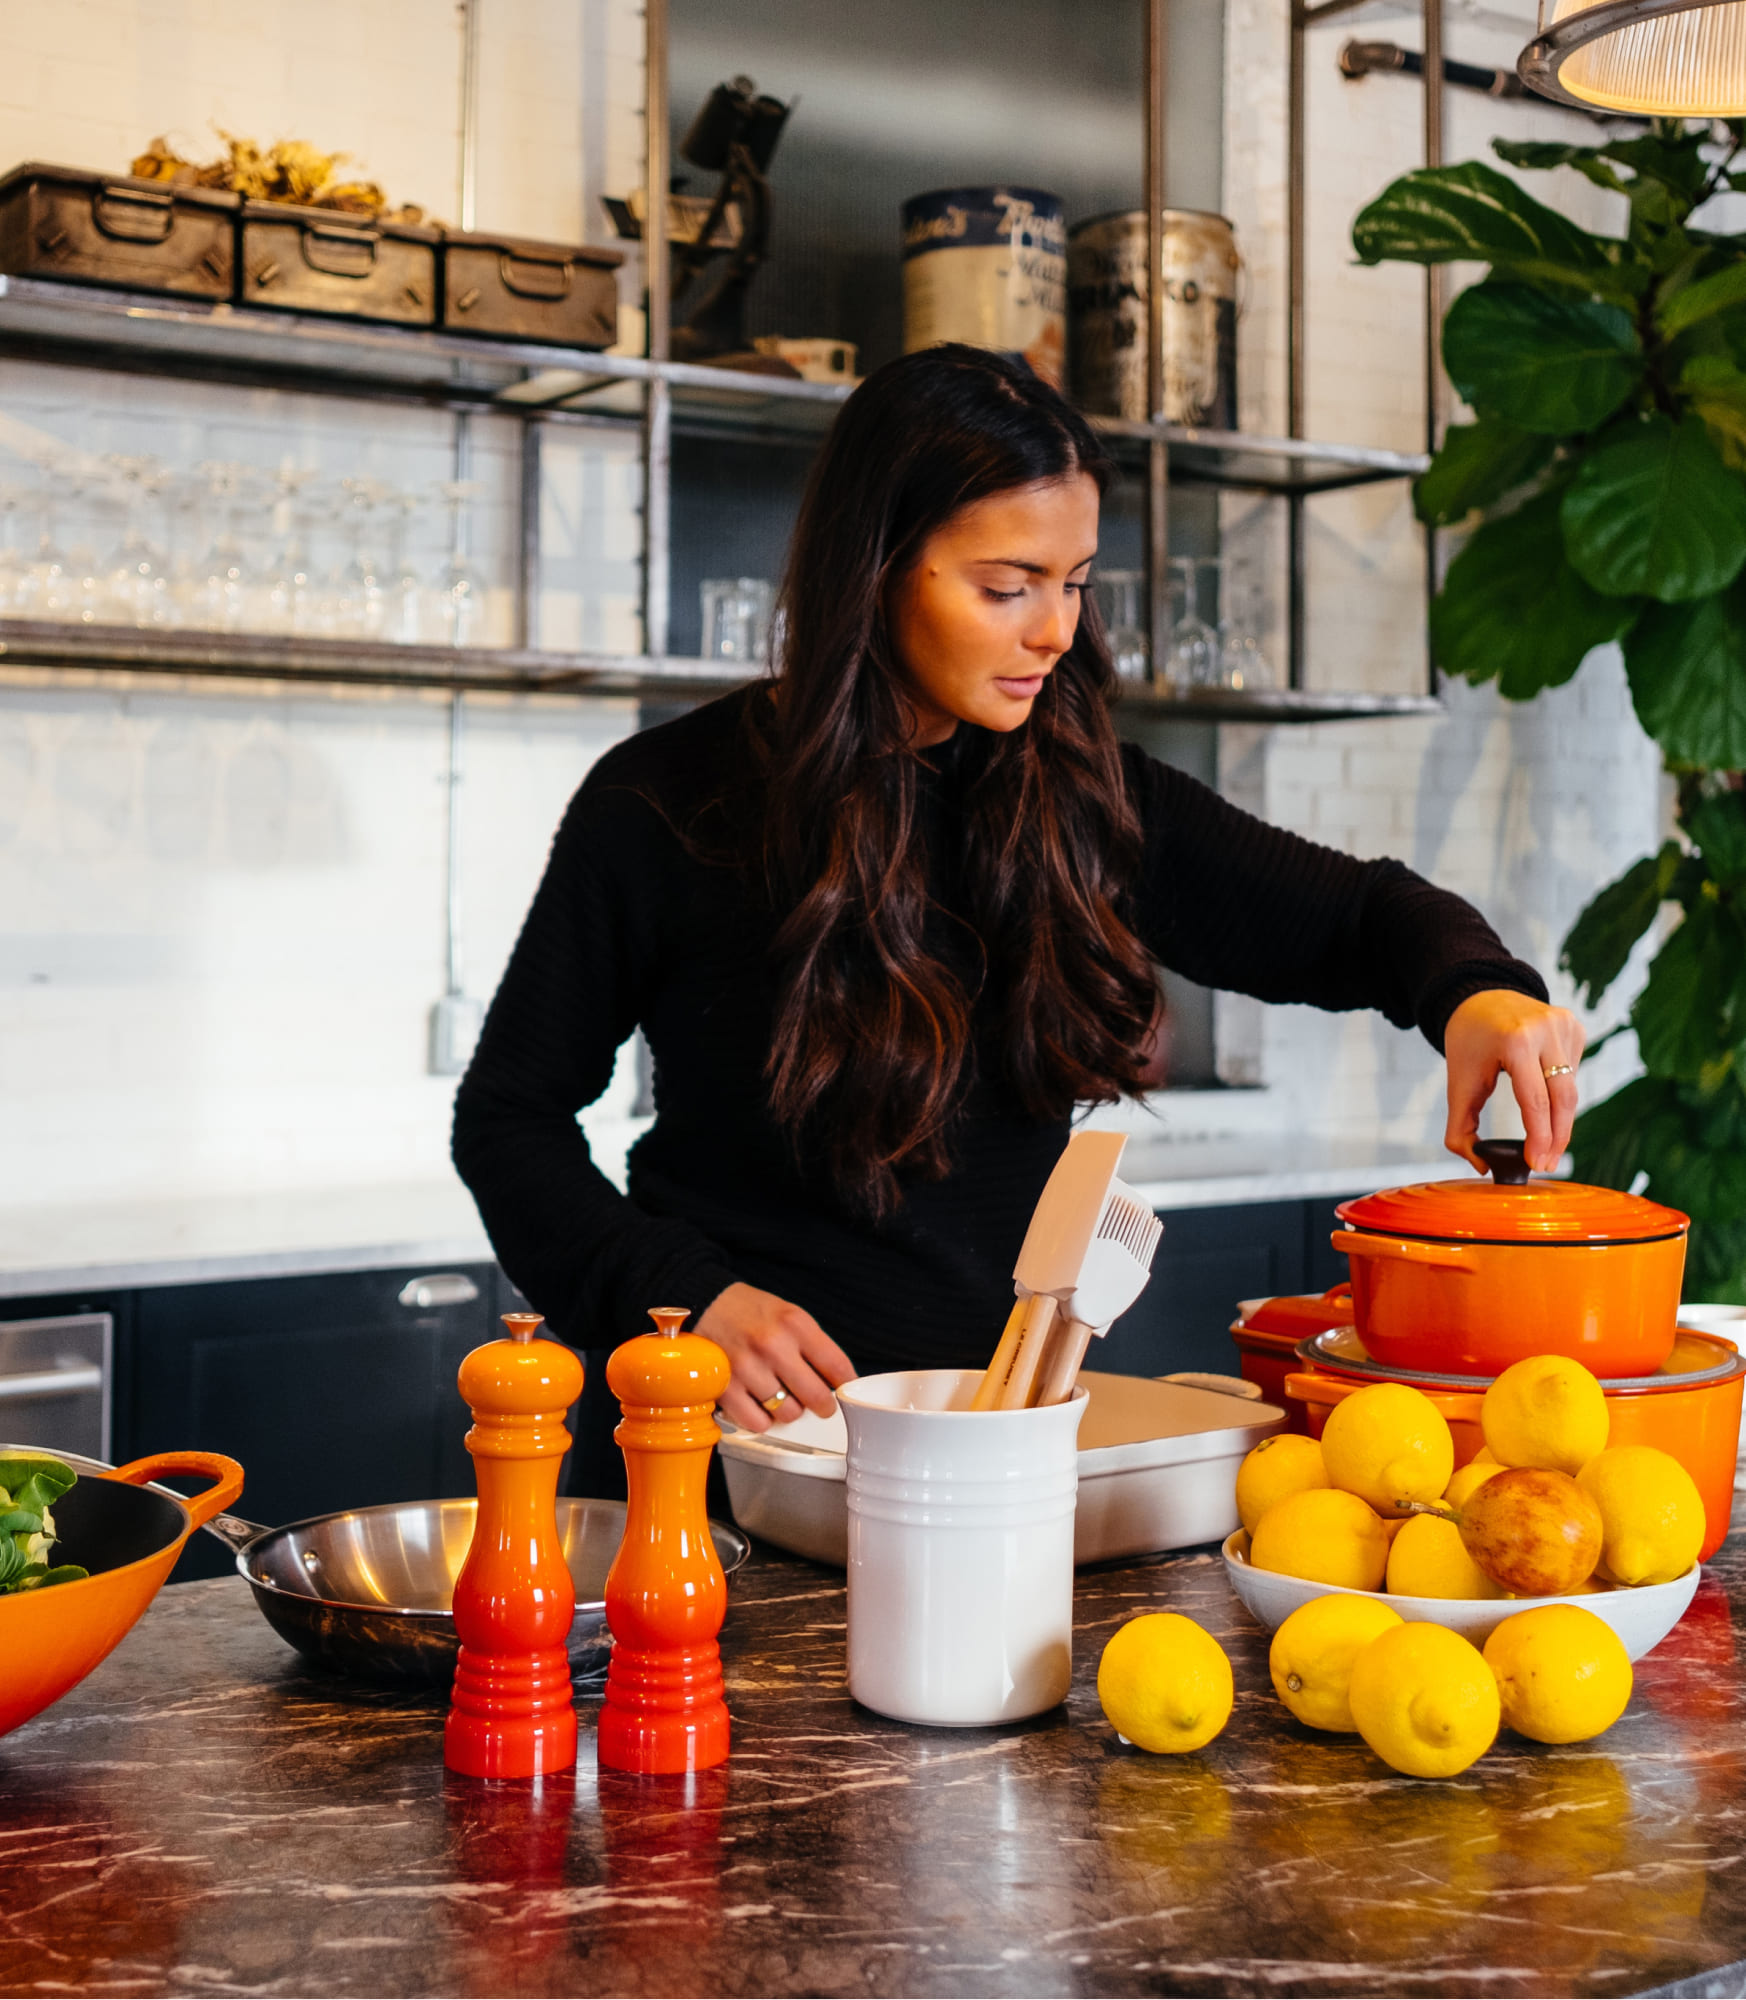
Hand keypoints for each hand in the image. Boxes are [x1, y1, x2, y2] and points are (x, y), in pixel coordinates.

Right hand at [695, 1281, 855, 1432]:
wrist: (704, 1304)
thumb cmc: (748, 1312)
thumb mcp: (788, 1313)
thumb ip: (812, 1344)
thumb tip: (836, 1380)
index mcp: (794, 1324)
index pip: (836, 1366)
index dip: (846, 1384)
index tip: (845, 1389)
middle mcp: (772, 1345)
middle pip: (816, 1397)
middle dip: (823, 1405)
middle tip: (820, 1404)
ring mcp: (747, 1368)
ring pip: (788, 1414)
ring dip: (790, 1411)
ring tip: (783, 1398)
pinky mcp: (725, 1388)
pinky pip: (758, 1423)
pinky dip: (764, 1420)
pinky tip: (761, 1406)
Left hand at [1444, 989, 1585, 1174]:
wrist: (1480, 998)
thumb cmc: (1469, 1043)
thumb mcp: (1458, 1084)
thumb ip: (1460, 1130)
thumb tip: (1482, 1166)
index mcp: (1515, 1041)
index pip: (1535, 1101)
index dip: (1540, 1138)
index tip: (1536, 1163)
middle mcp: (1545, 1030)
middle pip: (1563, 1099)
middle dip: (1558, 1138)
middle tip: (1548, 1164)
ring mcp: (1564, 1025)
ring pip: (1571, 1088)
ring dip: (1560, 1117)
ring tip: (1545, 1139)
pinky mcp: (1575, 1026)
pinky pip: (1573, 1071)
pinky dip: (1561, 1091)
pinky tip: (1545, 1092)